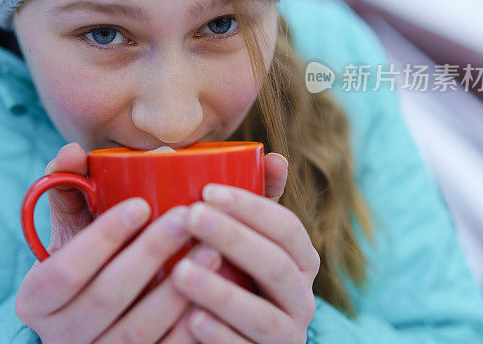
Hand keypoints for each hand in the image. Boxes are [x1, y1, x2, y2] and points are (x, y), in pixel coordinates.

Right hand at [15, 142, 219, 342]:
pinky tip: (217, 295)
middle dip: (150, 253)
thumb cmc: (86, 267)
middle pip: (107, 295)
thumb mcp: (70, 234)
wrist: (93, 329)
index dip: (103, 236)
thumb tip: (72, 151)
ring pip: (138, 330)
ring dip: (178, 289)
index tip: (141, 203)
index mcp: (37, 298)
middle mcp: (62, 335)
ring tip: (212, 249)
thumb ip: (68, 190)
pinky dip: (191, 328)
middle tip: (187, 216)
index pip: (66, 269)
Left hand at [170, 153, 319, 342]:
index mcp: (299, 261)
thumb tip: (275, 157)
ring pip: (264, 316)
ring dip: (222, 292)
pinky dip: (220, 337)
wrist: (226, 338)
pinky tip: (191, 320)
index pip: (287, 227)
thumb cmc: (233, 276)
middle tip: (191, 216)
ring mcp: (286, 336)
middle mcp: (301, 299)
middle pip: (277, 266)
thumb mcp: (244, 239)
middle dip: (234, 238)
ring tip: (180, 272)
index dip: (251, 207)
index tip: (207, 190)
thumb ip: (254, 203)